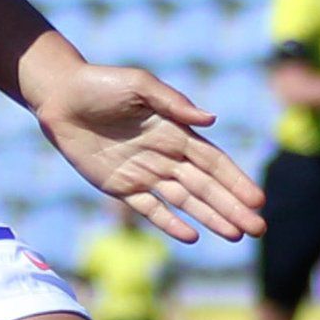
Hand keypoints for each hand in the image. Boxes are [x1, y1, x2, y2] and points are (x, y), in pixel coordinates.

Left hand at [24, 47, 266, 244]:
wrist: (60, 96)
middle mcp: (165, 155)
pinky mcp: (119, 187)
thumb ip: (173, 103)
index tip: (257, 200)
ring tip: (236, 236)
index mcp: (175, 131)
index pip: (214, 162)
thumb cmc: (101, 83)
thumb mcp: (139, 84)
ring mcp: (144, 173)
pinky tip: (192, 237)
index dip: (236, 181)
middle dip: (232, 208)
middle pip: (206, 187)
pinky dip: (170, 223)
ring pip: (185, 202)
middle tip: (259, 229)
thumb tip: (210, 120)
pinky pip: (149, 209)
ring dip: (211, 218)